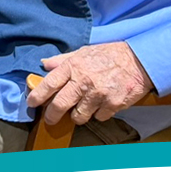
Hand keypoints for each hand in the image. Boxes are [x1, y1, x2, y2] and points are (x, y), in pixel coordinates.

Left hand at [26, 42, 153, 125]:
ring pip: (79, 116)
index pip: (49, 84)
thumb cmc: (109, 55)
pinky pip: (98, 117)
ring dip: (78, 115)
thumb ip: (62, 60)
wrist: (139, 61)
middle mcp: (84, 81)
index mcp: (73, 67)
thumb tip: (44, 64)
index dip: (37, 96)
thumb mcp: (83, 51)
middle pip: (59, 105)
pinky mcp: (113, 104)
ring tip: (83, 107)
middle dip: (51, 116)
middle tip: (50, 119)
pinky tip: (102, 104)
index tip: (31, 103)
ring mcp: (98, 94)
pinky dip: (98, 114)